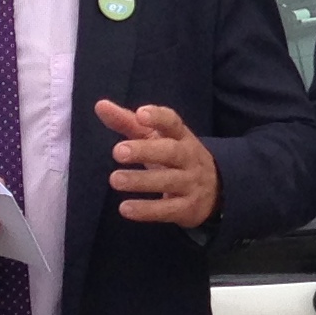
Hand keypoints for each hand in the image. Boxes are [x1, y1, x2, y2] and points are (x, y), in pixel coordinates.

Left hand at [96, 100, 217, 227]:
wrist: (215, 191)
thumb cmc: (174, 158)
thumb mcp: (156, 139)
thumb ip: (128, 122)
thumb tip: (100, 105)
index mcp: (181, 137)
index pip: (173, 123)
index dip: (158, 117)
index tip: (140, 114)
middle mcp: (189, 158)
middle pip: (171, 152)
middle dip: (145, 151)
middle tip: (118, 152)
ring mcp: (191, 183)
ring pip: (168, 181)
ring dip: (141, 181)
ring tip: (115, 180)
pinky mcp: (188, 208)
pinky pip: (167, 209)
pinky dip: (147, 210)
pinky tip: (125, 209)